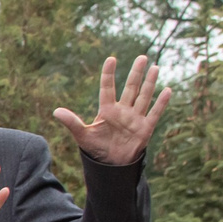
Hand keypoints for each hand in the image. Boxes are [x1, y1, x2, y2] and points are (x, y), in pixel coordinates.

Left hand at [53, 55, 171, 166]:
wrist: (111, 164)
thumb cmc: (96, 148)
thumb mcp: (83, 135)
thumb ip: (72, 123)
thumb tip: (55, 111)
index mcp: (107, 110)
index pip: (108, 88)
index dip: (109, 74)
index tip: (111, 59)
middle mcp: (123, 111)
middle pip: (130, 88)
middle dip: (136, 73)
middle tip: (142, 57)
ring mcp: (135, 118)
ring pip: (144, 96)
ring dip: (150, 83)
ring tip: (155, 67)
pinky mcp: (145, 128)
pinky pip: (154, 113)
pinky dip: (161, 102)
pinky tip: (167, 90)